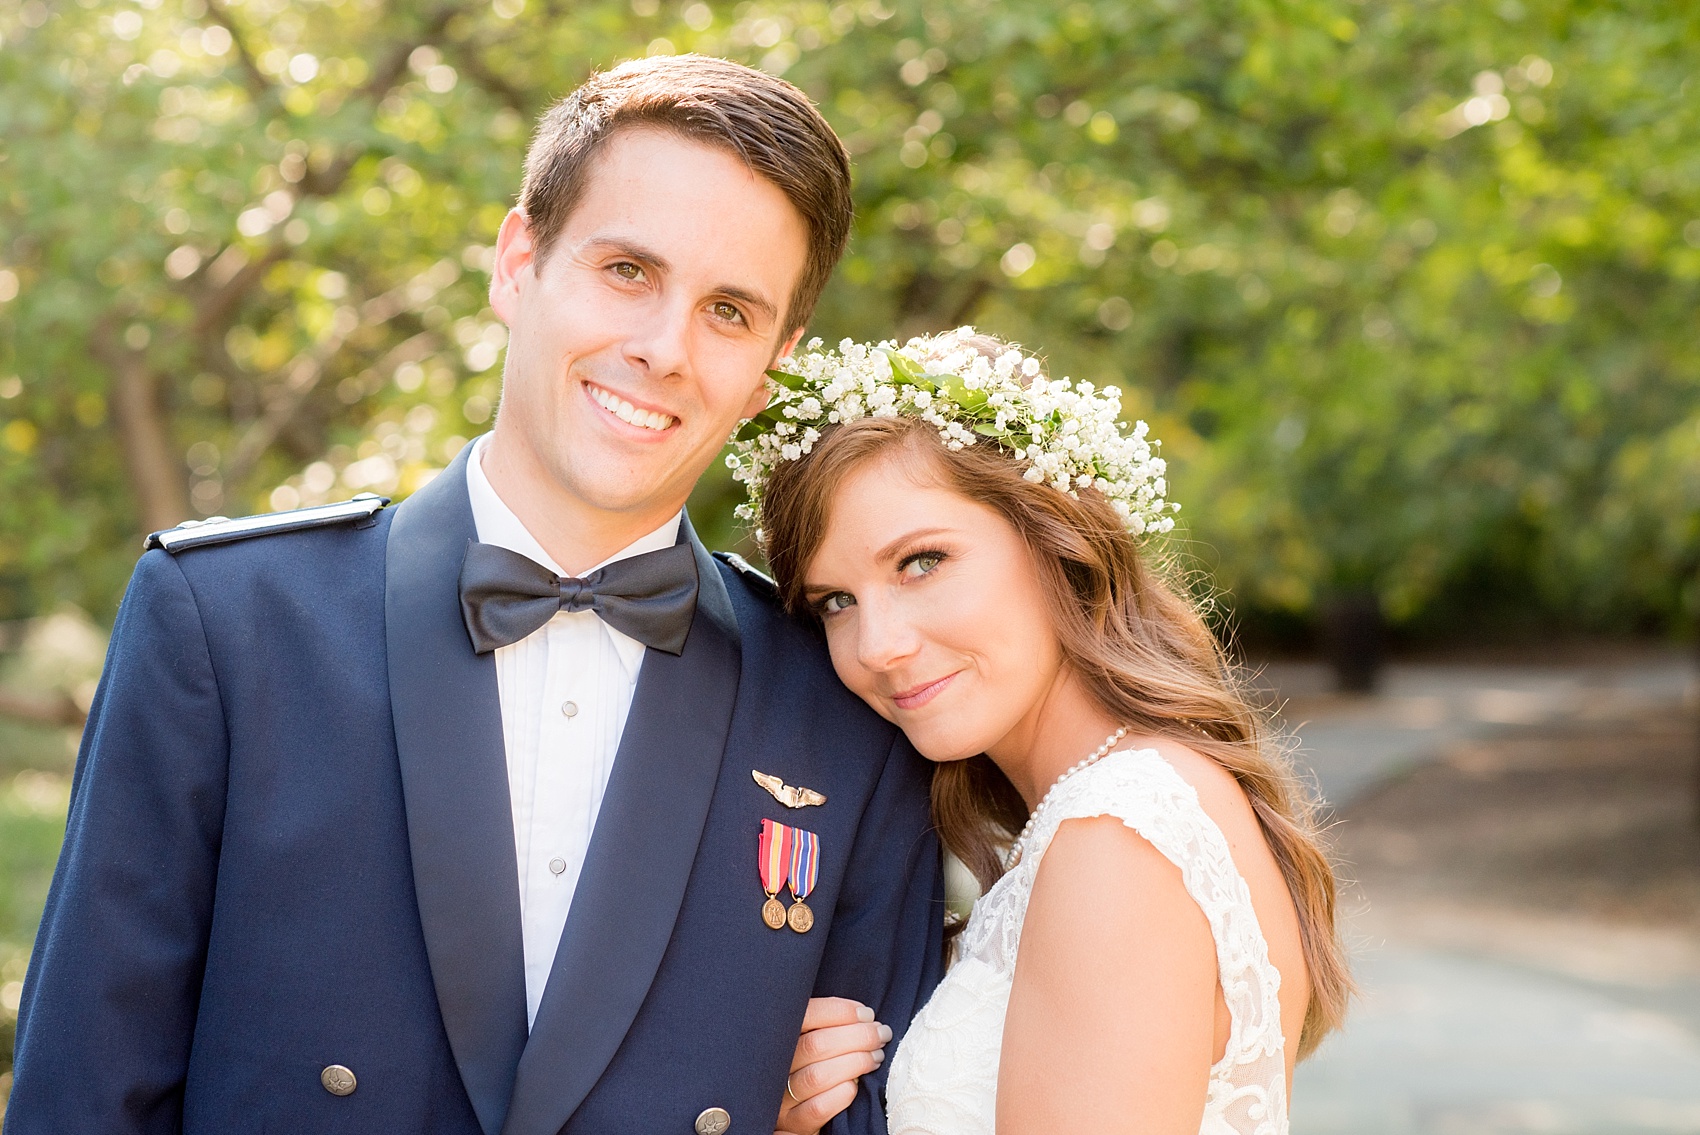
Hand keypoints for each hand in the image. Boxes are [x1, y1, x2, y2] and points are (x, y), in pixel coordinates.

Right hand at [774, 997, 893, 1134]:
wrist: (801, 1109)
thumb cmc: (815, 1063)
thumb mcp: (813, 1039)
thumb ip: (827, 1025)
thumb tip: (864, 1016)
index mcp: (779, 1037)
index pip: (805, 1015)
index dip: (839, 1011)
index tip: (866, 1014)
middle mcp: (775, 1065)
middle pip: (815, 1045)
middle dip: (857, 1036)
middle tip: (880, 1034)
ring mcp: (782, 1097)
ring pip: (818, 1075)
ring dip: (856, 1063)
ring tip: (876, 1057)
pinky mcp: (794, 1123)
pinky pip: (818, 1107)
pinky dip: (842, 1093)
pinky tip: (855, 1085)